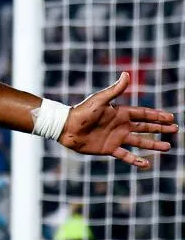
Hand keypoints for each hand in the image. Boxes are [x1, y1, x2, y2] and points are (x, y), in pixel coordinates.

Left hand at [59, 72, 177, 167]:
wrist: (66, 127)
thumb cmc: (81, 112)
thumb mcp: (100, 100)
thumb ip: (115, 90)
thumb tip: (127, 74)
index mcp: (120, 113)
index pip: (143, 114)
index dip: (157, 116)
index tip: (171, 118)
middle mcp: (120, 125)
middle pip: (145, 127)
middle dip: (160, 128)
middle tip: (175, 130)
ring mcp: (115, 138)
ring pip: (139, 142)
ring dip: (153, 144)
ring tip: (168, 147)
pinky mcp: (108, 149)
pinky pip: (125, 156)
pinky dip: (135, 160)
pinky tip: (146, 164)